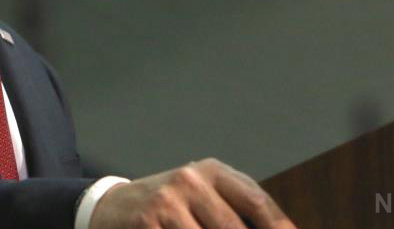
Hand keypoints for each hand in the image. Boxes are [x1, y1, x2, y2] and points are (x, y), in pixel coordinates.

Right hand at [88, 158, 296, 228]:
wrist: (113, 207)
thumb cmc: (170, 206)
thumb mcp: (202, 195)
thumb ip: (235, 210)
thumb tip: (280, 228)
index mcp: (212, 171)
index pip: (256, 201)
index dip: (279, 226)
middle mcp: (191, 179)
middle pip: (233, 228)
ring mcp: (168, 201)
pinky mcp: (149, 221)